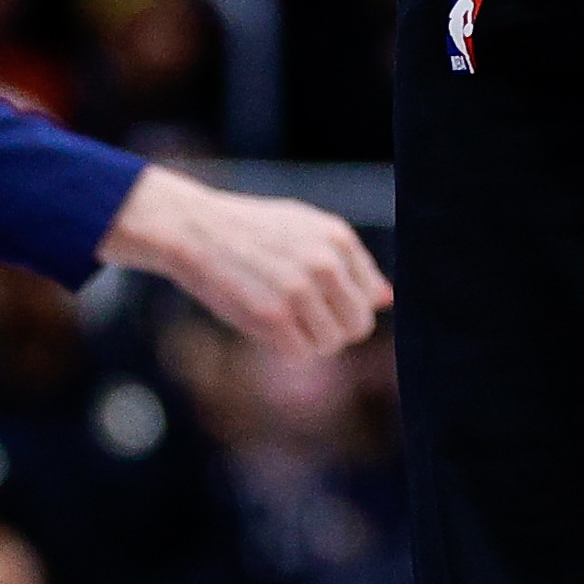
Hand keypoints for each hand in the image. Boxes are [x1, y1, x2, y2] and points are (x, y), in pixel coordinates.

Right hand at [101, 167, 394, 356]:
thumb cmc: (252, 231)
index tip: (322, 304)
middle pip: (358, 325)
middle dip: (334, 330)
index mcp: (339, 238)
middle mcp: (326, 263)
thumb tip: (387, 298)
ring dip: (308, 342)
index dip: (347, 307)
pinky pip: (301, 354)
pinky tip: (267, 329)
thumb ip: (349, 262)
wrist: (196, 231)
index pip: (371, 296)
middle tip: (302, 320)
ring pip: (331, 343)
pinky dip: (287, 350)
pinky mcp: (272, 316)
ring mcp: (300, 290)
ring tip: (282, 320)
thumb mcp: (307, 229)